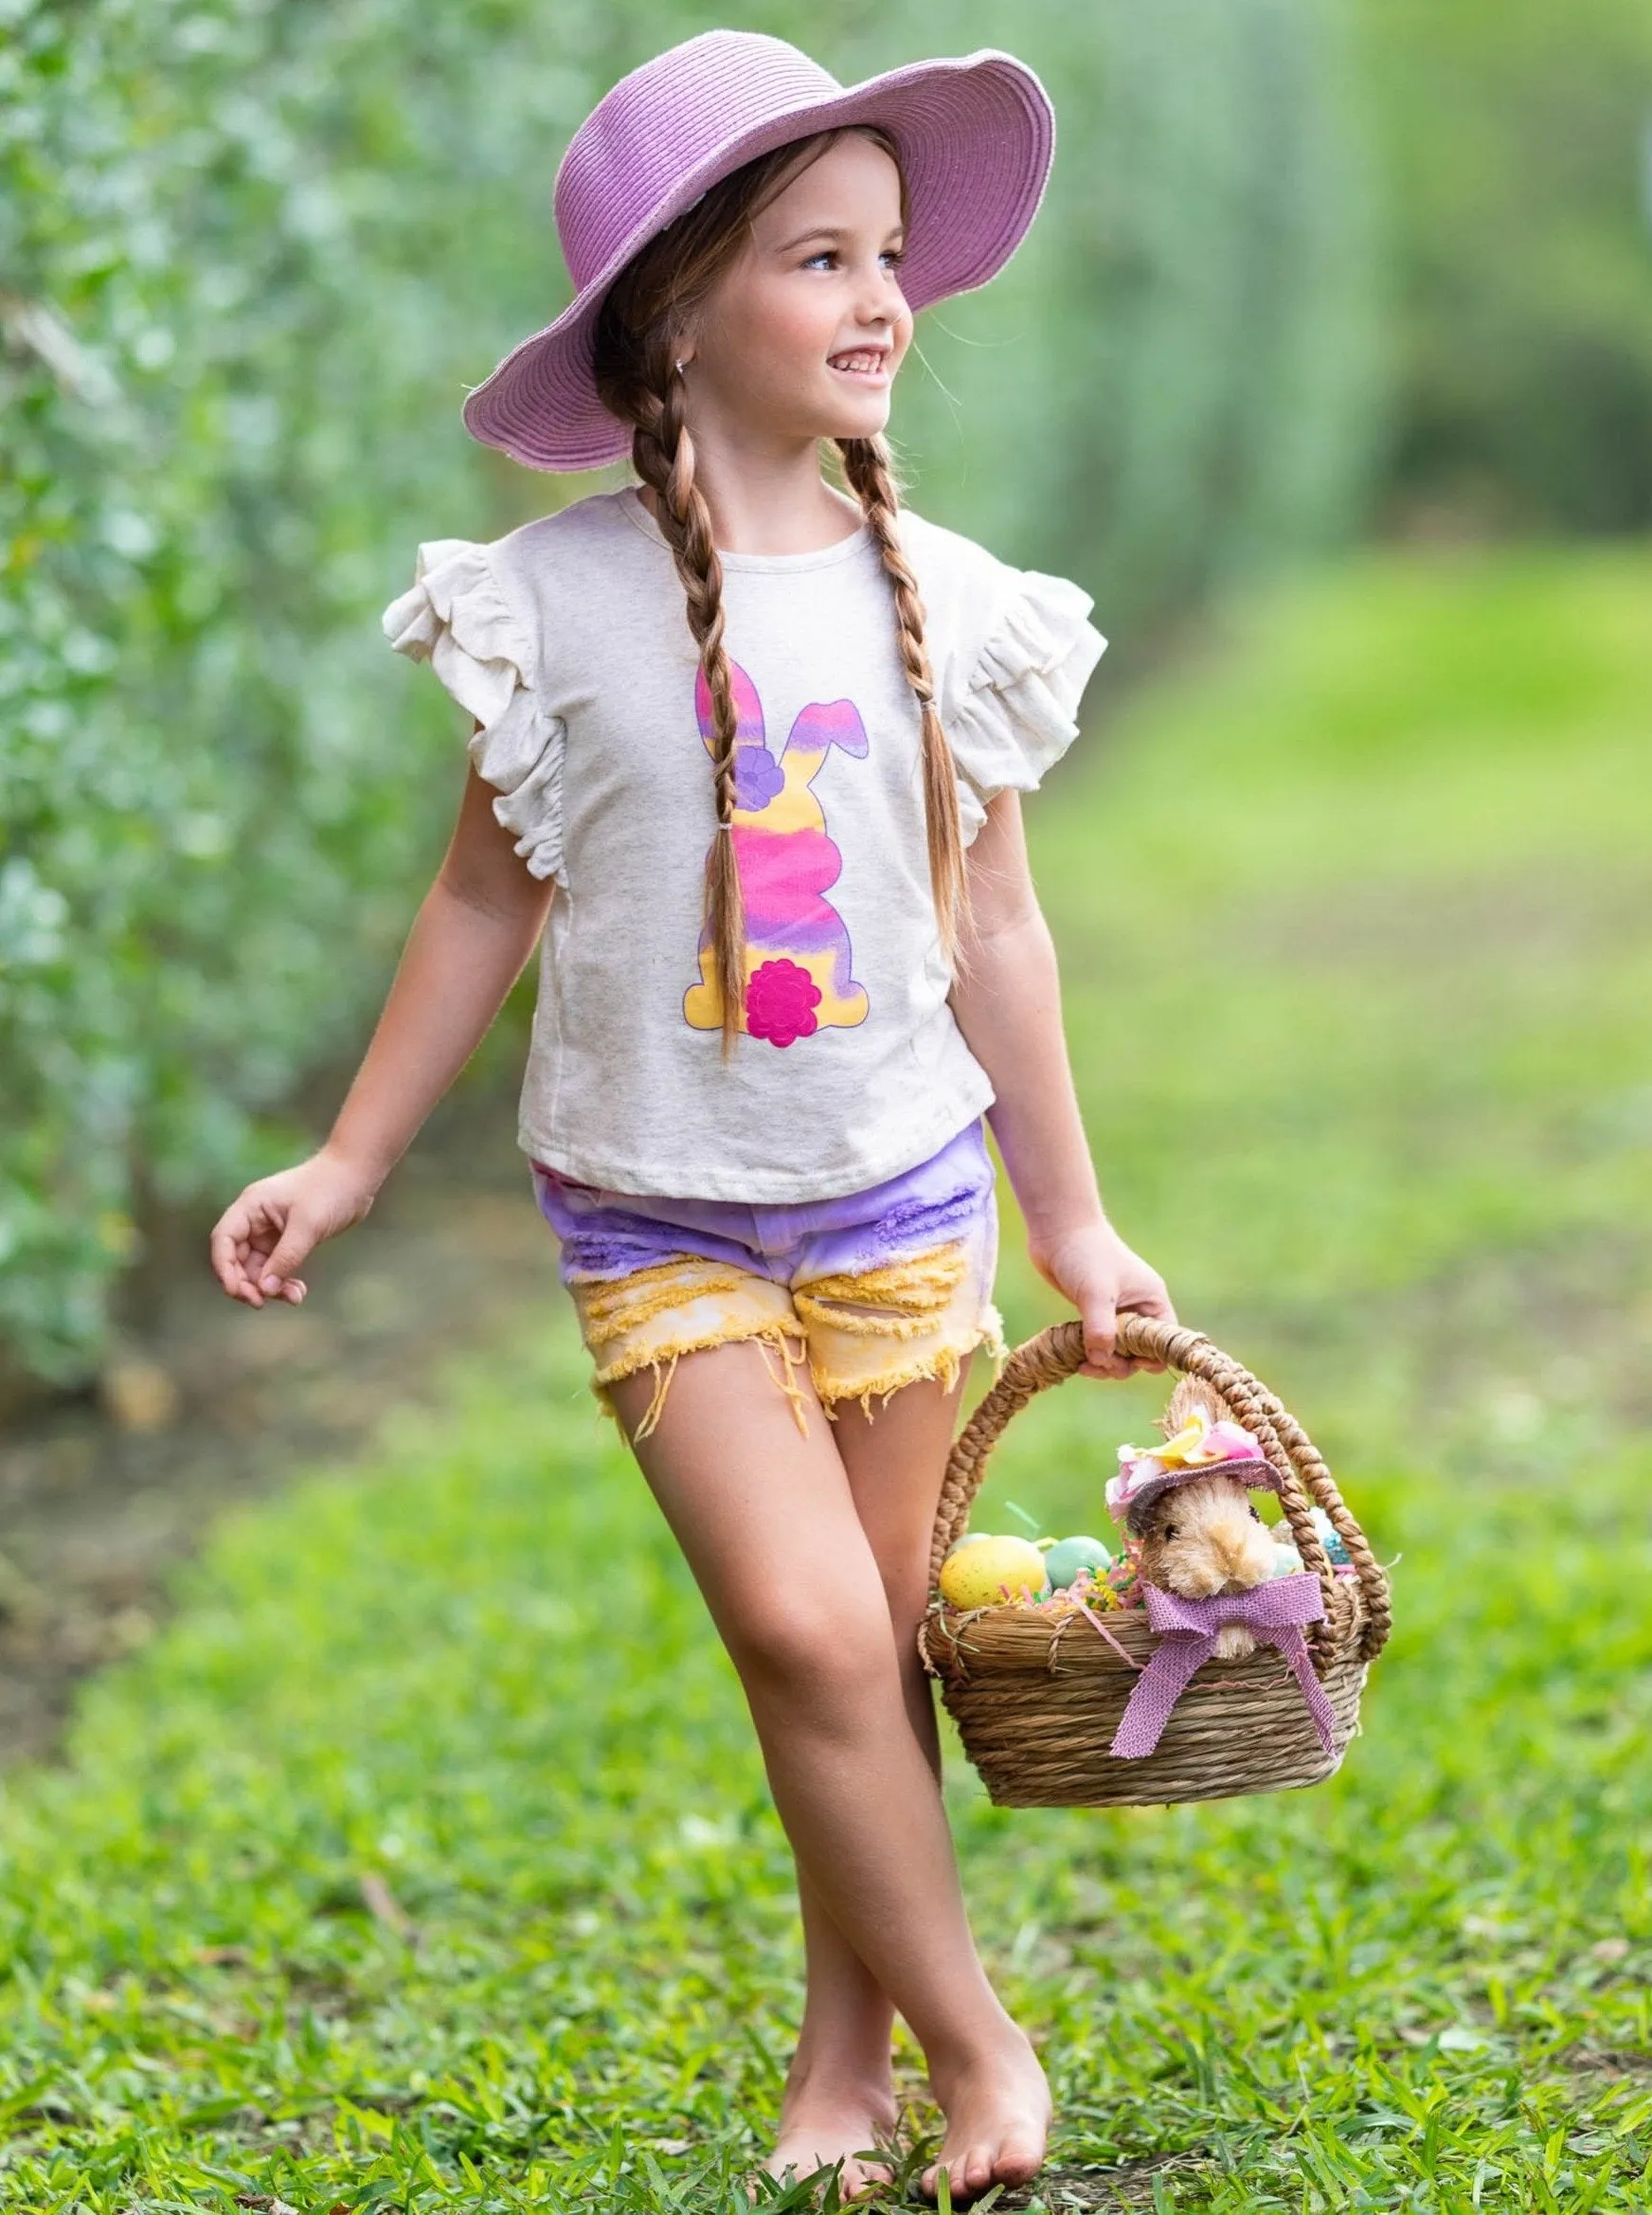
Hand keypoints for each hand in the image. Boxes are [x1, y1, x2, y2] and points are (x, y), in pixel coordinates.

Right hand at [209, 1146, 379, 1308]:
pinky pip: (276, 1267)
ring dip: (270, 1287)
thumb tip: (265, 1288)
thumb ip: (286, 1257)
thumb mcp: (308, 1225)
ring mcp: (270, 1231)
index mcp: (251, 1207)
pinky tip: (298, 1292)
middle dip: (247, 1283)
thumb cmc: (330, 1190)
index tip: (236, 1291)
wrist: (356, 1177)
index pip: (224, 1240)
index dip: (224, 1268)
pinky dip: (284, 1281)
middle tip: (262, 1302)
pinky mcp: (287, 1240)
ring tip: (294, 1297)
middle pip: (236, 1259)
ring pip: (258, 1268)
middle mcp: (255, 1219)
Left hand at [1029, 1220, 1176, 1380]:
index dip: (1149, 1359)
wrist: (1057, 1229)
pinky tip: (1074, 1356)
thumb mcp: (1096, 1293)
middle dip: (1120, 1365)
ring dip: (1103, 1363)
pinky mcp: (1094, 1313)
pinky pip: (1098, 1343)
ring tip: (1082, 1364)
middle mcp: (1138, 1308)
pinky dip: (1089, 1353)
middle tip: (1095, 1365)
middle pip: (1139, 1354)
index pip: (1163, 1343)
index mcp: (1152, 1301)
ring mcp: (1116, 1311)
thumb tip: (1102, 1361)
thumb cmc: (1085, 1254)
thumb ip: (1101, 1329)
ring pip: (1117, 1352)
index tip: (1126, 1361)